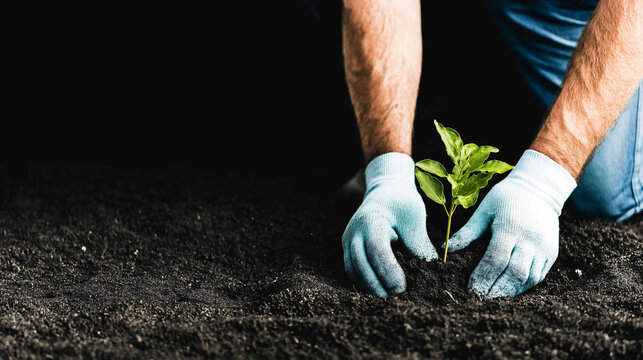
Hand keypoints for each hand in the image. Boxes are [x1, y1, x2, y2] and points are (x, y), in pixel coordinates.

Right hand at [342, 152, 437, 296]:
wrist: (384, 192)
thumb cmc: (403, 203)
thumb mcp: (414, 218)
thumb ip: (419, 244)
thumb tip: (431, 274)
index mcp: (372, 220)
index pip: (377, 251)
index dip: (388, 272)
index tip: (403, 289)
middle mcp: (354, 231)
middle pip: (359, 265)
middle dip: (377, 285)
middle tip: (396, 301)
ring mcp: (348, 240)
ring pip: (352, 270)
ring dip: (369, 287)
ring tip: (388, 300)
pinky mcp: (348, 248)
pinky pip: (352, 270)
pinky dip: (364, 282)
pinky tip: (379, 291)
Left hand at [446, 150, 576, 297]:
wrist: (539, 189)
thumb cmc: (506, 198)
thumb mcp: (484, 210)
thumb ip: (467, 232)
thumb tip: (445, 249)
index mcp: (510, 228)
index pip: (495, 260)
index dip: (482, 278)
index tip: (470, 290)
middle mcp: (530, 240)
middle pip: (514, 273)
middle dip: (496, 290)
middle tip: (479, 300)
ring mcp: (544, 248)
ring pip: (529, 278)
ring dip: (510, 292)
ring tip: (493, 299)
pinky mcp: (552, 253)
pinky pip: (539, 276)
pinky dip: (523, 287)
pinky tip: (509, 292)